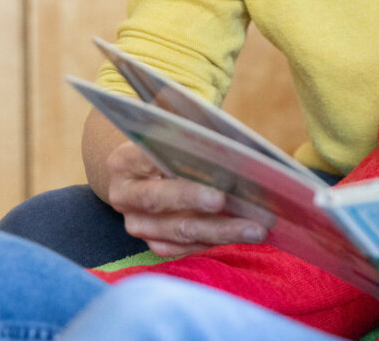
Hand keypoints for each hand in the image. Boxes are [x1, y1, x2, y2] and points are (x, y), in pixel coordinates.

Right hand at [105, 141, 268, 256]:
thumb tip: (227, 141)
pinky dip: (211, 242)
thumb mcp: (172, 129)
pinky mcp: (152, 243)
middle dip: (194, 201)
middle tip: (225, 200)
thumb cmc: (168, 146)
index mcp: (124, 161)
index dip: (172, 162)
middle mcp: (124, 195)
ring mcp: (137, 224)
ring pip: (177, 231)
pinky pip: (182, 247)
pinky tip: (239, 236)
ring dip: (218, 231)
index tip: (202, 167)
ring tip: (254, 229)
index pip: (146, 159)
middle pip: (158, 200)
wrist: (143, 175)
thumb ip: (190, 131)